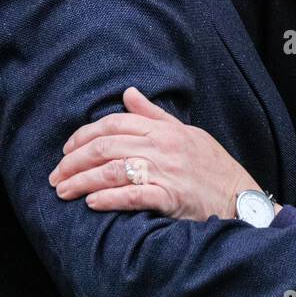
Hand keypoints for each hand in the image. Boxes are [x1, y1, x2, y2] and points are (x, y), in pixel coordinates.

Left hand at [48, 87, 264, 219]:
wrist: (240, 196)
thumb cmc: (212, 166)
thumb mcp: (187, 133)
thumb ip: (154, 115)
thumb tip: (128, 93)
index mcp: (165, 129)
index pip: (115, 123)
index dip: (84, 135)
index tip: (66, 149)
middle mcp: (163, 147)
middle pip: (106, 146)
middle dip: (74, 161)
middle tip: (55, 175)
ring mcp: (167, 172)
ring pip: (113, 170)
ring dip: (82, 181)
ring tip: (63, 191)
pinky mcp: (172, 198)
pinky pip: (134, 195)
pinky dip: (109, 198)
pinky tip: (92, 203)